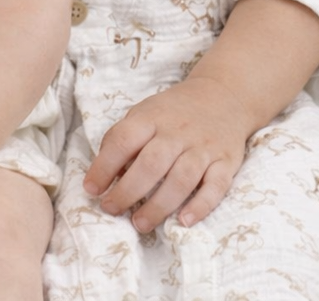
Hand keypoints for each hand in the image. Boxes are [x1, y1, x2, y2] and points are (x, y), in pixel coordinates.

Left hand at [83, 76, 253, 232]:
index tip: (92, 189)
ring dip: (159, 205)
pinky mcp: (226, 162)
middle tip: (112, 209)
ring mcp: (204, 147)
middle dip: (128, 191)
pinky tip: (184, 221)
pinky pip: (215, 187)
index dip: (104, 166)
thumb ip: (123, 136)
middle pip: (152, 163)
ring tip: (140, 223)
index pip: (124, 140)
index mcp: (153, 117)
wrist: (224, 94)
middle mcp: (178, 132)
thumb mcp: (145, 111)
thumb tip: (103, 172)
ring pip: (181, 179)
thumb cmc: (175, 111)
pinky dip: (201, 206)